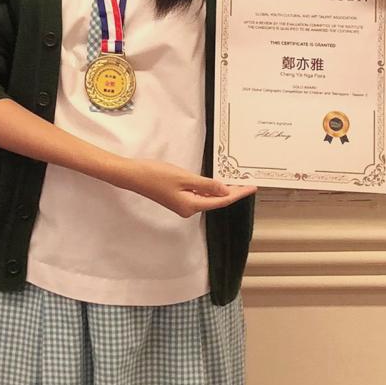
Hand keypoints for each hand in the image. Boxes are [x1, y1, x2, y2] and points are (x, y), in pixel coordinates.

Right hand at [118, 158, 255, 218]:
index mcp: (192, 206)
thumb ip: (206, 185)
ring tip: (235, 182)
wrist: (133, 175)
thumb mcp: (184, 178)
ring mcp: (182, 205)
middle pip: (216, 202)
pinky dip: (208, 189)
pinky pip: (198, 195)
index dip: (238, 194)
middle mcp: (189, 209)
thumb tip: (225, 191)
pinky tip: (214, 183)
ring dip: (220, 191)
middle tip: (247, 183)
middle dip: (231, 193)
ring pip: (207, 198)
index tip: (252, 188)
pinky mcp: (176, 198)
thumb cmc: (156, 175)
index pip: (221, 200)